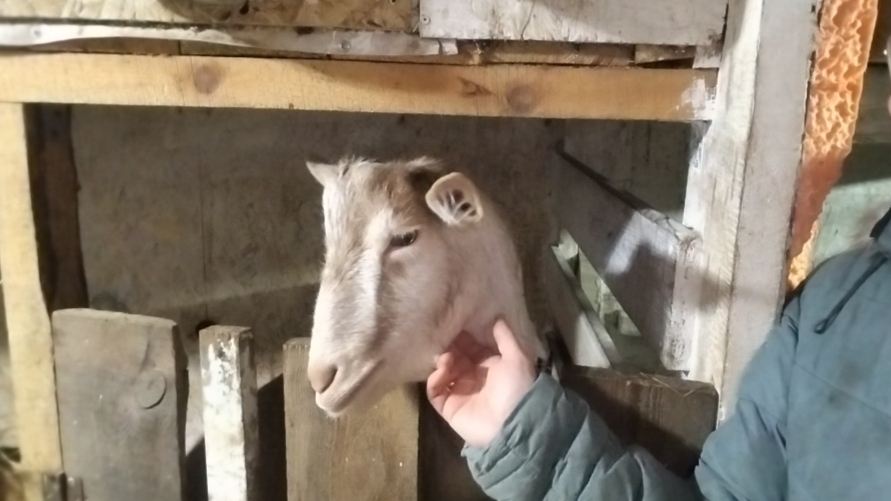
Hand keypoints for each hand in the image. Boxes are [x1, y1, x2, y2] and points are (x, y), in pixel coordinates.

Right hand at [426, 319, 536, 447]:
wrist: (511, 426)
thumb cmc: (517, 388)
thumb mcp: (518, 358)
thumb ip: (506, 338)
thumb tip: (497, 317)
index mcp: (490, 365)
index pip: (472, 346)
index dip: (464, 336)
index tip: (456, 323)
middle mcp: (474, 377)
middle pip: (455, 356)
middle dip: (450, 346)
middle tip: (445, 337)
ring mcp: (460, 392)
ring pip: (443, 371)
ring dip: (442, 361)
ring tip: (446, 357)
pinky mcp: (449, 407)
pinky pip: (435, 390)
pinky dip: (435, 379)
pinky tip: (442, 371)